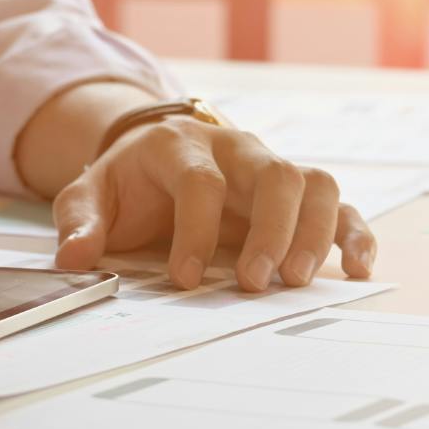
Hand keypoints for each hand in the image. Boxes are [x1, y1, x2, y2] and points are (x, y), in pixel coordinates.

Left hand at [53, 115, 376, 291]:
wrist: (151, 158)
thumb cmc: (125, 183)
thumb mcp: (90, 196)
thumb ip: (80, 222)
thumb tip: (74, 257)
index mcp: (179, 146)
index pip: (200, 181)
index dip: (196, 230)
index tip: (184, 278)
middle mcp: (234, 150)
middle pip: (273, 174)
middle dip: (270, 231)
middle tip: (255, 282)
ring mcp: (268, 168)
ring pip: (313, 182)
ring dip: (313, 233)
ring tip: (295, 282)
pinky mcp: (293, 193)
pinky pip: (337, 204)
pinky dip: (353, 233)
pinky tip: (354, 269)